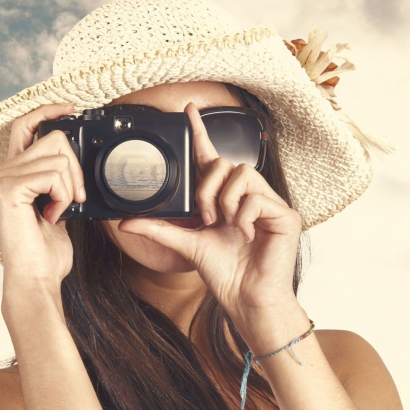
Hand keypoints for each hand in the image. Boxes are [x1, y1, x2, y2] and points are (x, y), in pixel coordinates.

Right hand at [0, 103, 85, 314]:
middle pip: (54, 138)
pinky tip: (51, 216)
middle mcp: (5, 169)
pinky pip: (53, 174)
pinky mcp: (9, 188)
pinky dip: (63, 197)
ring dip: (70, 189)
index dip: (47, 110)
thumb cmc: (47, 250)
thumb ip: (62, 180)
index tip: (71, 108)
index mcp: (16, 171)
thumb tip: (78, 161)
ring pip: (59, 158)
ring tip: (57, 212)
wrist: (38, 277)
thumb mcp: (60, 206)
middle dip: (76, 169)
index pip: (26, 124)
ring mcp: (4, 177)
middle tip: (73, 199)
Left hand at [117, 102, 302, 319]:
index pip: (211, 158)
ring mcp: (267, 204)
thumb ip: (159, 230)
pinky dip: (245, 216)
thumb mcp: (187, 245)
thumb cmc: (225, 273)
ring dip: (226, 200)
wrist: (247, 299)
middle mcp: (246, 197)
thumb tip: (126, 222)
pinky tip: (246, 235)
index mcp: (224, 199)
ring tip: (226, 225)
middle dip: (207, 189)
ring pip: (242, 173)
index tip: (188, 110)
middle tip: (207, 217)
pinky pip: (258, 196)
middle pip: (224, 163)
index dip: (200, 133)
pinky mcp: (284, 215)